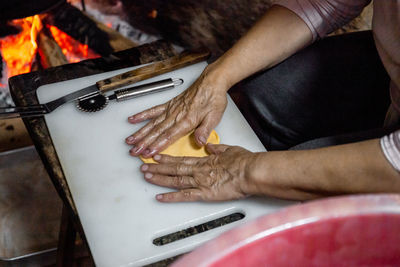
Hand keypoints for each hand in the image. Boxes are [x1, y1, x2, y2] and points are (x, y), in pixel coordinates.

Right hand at [126, 65, 228, 157]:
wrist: (211, 82)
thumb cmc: (213, 99)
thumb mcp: (214, 117)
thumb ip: (205, 130)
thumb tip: (200, 142)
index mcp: (187, 120)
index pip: (169, 136)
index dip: (157, 146)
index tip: (148, 153)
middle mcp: (176, 115)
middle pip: (157, 132)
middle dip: (144, 143)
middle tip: (134, 151)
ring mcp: (171, 109)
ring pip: (152, 123)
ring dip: (140, 133)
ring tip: (130, 141)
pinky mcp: (169, 104)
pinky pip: (153, 110)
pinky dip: (142, 115)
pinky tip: (133, 120)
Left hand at [139, 143, 256, 201]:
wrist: (251, 172)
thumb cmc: (244, 162)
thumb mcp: (229, 150)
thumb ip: (218, 148)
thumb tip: (210, 146)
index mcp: (204, 160)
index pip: (181, 159)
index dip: (167, 158)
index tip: (157, 156)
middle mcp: (198, 170)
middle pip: (174, 168)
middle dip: (157, 168)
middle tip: (144, 166)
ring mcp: (200, 182)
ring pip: (175, 180)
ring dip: (159, 178)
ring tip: (146, 177)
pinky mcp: (204, 194)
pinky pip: (184, 196)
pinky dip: (171, 197)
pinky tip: (160, 197)